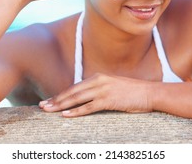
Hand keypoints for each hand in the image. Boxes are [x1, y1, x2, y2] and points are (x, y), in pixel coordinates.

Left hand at [39, 73, 153, 116]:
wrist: (149, 92)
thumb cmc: (131, 92)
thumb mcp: (112, 86)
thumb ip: (99, 89)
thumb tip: (86, 97)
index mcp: (98, 77)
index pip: (75, 87)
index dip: (61, 94)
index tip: (49, 100)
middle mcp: (98, 81)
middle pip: (72, 92)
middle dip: (56, 99)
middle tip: (42, 106)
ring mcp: (103, 90)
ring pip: (77, 98)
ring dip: (61, 105)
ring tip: (49, 110)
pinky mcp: (109, 100)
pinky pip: (88, 107)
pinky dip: (76, 111)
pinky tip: (66, 115)